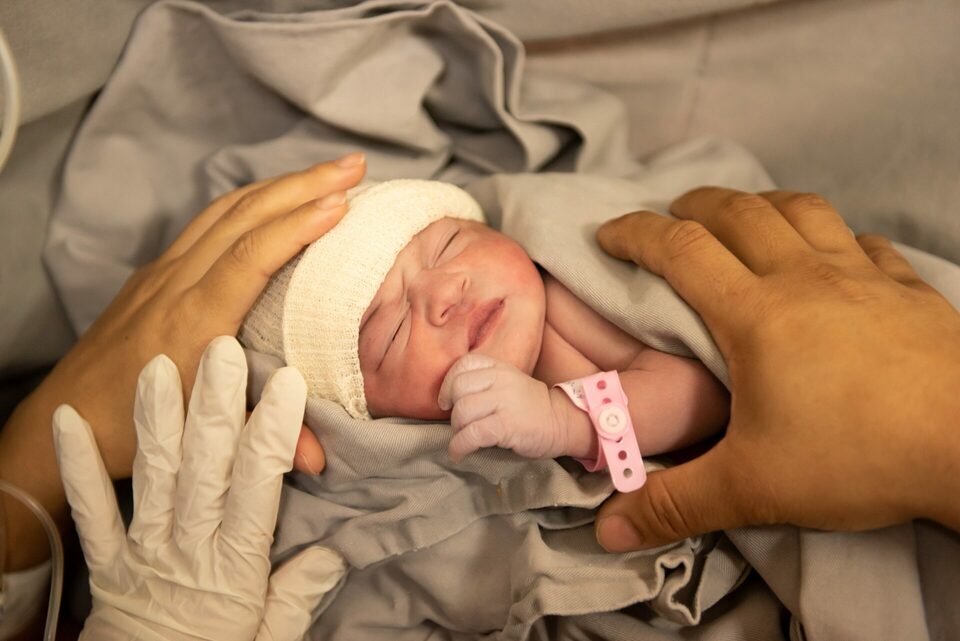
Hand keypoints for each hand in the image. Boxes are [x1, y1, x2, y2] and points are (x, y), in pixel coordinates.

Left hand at [1, 153, 363, 568]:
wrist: (61, 420)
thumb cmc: (132, 428)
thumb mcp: (201, 437)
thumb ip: (263, 436)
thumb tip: (321, 458)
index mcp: (191, 321)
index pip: (250, 256)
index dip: (297, 227)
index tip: (343, 205)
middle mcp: (175, 284)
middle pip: (243, 216)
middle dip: (303, 184)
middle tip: (355, 166)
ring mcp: (162, 272)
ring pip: (225, 210)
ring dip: (280, 183)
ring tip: (329, 172)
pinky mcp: (156, 273)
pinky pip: (208, 221)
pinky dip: (251, 199)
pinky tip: (276, 195)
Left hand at [53, 337, 344, 640]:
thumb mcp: (272, 635)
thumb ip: (300, 591)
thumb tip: (336, 547)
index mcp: (236, 562)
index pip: (259, 484)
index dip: (274, 430)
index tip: (288, 383)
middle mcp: (189, 545)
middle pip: (205, 466)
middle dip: (216, 405)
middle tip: (223, 349)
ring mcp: (143, 548)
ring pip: (153, 475)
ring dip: (156, 419)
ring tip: (158, 366)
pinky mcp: (106, 559)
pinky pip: (89, 509)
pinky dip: (76, 466)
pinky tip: (65, 420)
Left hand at [438, 353, 576, 460]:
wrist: (562, 423)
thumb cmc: (531, 407)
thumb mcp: (510, 383)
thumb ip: (485, 382)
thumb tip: (450, 399)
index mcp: (500, 368)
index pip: (463, 364)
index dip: (448, 383)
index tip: (447, 401)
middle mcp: (501, 380)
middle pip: (458, 388)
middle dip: (452, 410)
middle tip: (460, 424)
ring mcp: (505, 402)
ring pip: (463, 411)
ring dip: (456, 430)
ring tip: (464, 439)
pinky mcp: (506, 425)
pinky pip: (471, 434)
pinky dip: (459, 446)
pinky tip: (459, 454)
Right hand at [594, 188, 959, 550]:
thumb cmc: (860, 458)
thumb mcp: (753, 488)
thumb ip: (676, 503)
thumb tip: (608, 531)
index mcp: (756, 313)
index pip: (681, 250)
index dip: (636, 233)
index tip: (608, 233)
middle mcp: (806, 278)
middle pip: (739, 211)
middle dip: (694, 205)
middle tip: (670, 216)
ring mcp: (863, 276)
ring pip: (802, 210)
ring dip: (761, 204)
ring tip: (743, 216)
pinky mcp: (909, 289)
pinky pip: (864, 241)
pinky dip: (835, 236)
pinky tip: (835, 255)